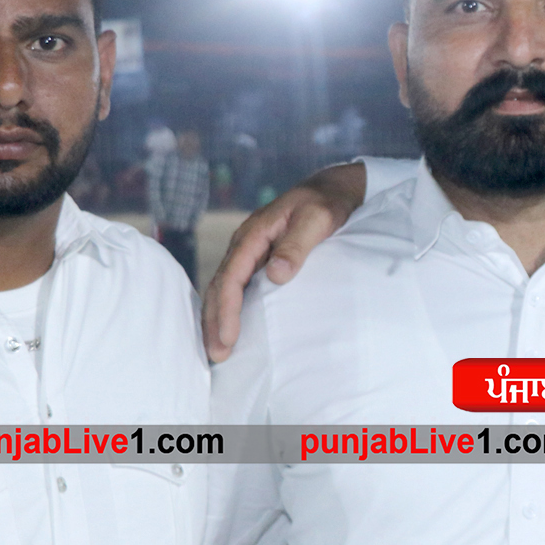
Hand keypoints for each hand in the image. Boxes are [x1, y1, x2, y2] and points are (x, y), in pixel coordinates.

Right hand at [201, 161, 366, 361]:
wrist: (330, 188)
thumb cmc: (325, 203)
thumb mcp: (317, 219)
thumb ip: (297, 244)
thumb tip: (275, 274)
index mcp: (254, 234)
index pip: (231, 276)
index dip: (227, 309)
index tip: (228, 338)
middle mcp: (244, 244)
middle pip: (220, 286)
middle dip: (214, 322)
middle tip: (217, 356)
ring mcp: (249, 252)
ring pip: (223, 288)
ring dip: (217, 319)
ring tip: (218, 351)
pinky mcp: (257, 260)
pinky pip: (235, 287)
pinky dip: (228, 309)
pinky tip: (229, 330)